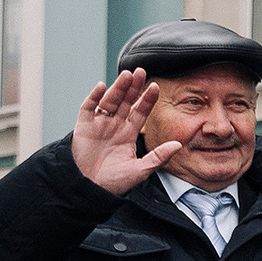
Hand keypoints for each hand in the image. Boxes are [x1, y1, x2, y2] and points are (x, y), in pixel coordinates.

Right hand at [70, 70, 182, 195]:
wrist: (88, 189)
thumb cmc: (114, 182)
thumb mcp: (140, 170)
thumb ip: (158, 157)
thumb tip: (178, 145)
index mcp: (128, 134)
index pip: (140, 112)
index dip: (147, 99)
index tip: (156, 86)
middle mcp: (114, 126)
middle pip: (125, 102)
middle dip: (133, 87)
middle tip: (141, 71)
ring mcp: (98, 125)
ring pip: (109, 101)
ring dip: (117, 88)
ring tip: (127, 75)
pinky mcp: (83, 127)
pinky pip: (87, 108)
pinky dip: (93, 97)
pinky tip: (102, 86)